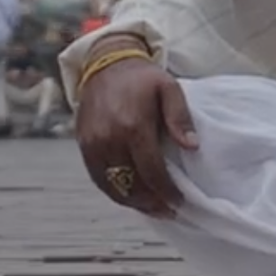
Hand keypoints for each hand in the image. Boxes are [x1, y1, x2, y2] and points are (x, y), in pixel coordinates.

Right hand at [75, 50, 197, 218]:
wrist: (105, 64)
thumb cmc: (142, 78)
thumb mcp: (169, 88)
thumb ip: (180, 117)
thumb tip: (192, 146)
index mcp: (133, 126)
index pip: (151, 171)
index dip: (166, 192)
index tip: (179, 202)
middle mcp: (109, 139)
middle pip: (131, 185)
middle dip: (151, 203)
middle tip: (168, 211)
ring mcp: (92, 144)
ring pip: (112, 187)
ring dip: (133, 202)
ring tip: (153, 208)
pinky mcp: (83, 146)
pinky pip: (98, 178)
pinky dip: (115, 192)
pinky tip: (131, 196)